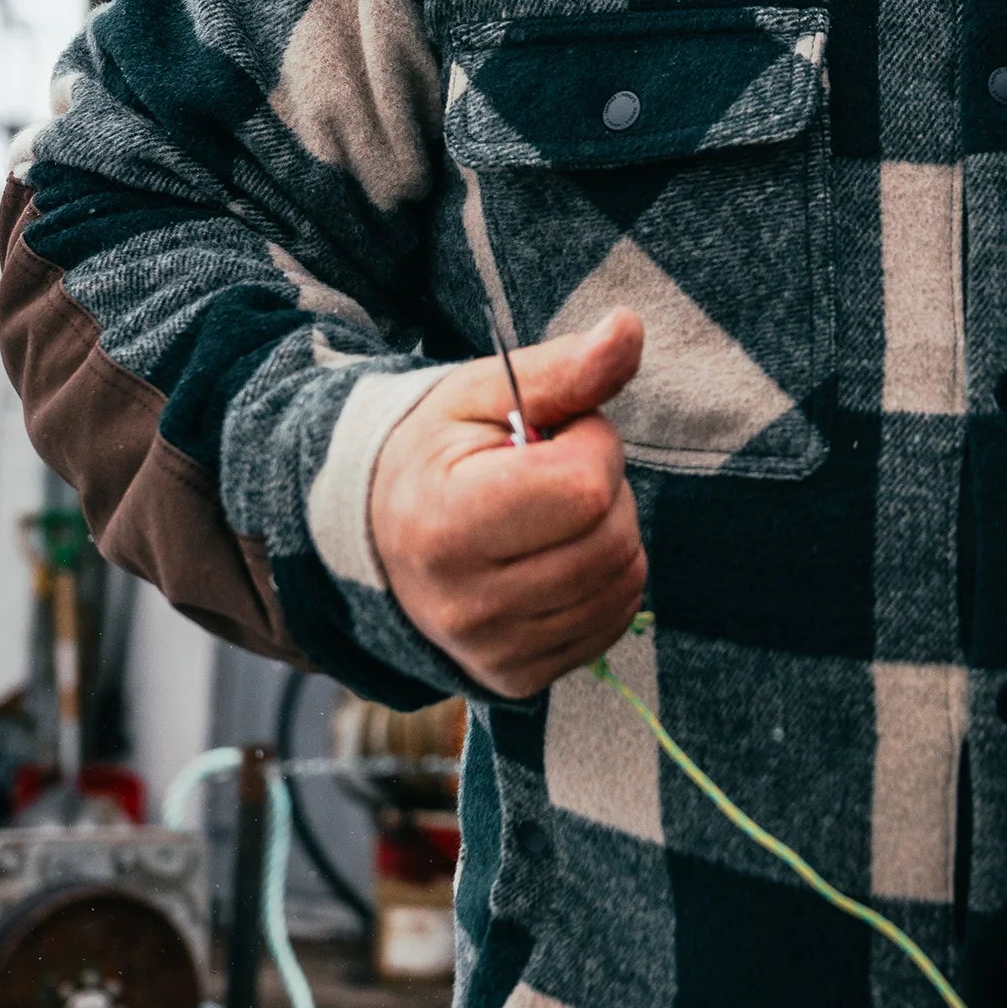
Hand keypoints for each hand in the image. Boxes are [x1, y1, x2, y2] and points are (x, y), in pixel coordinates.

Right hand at [369, 310, 647, 698]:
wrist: (375, 535)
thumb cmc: (436, 451)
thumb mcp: (485, 394)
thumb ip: (563, 368)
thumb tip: (631, 327)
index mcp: (447, 523)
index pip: (586, 487)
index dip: (590, 443)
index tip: (555, 433)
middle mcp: (467, 605)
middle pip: (611, 539)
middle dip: (603, 488)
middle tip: (553, 471)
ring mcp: (493, 651)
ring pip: (623, 583)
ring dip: (608, 533)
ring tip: (551, 513)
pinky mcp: (519, 679)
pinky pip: (613, 622)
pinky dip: (604, 580)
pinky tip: (557, 554)